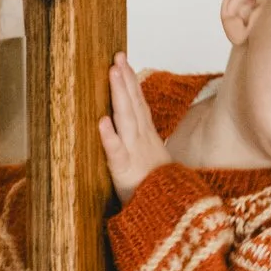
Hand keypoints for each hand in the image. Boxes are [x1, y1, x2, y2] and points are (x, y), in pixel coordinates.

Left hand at [97, 53, 170, 202]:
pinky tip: (101, 121)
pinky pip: (116, 152)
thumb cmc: (158, 190)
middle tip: (117, 56)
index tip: (123, 61)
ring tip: (113, 73)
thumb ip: (143, 144)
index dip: (131, 82)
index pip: (138, 104)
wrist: (169, 214)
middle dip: (125, 79)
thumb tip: (133, 130)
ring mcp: (134, 153)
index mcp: (147, 138)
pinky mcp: (124, 171)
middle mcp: (141, 140)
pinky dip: (109, 136)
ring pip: (126, 119)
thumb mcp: (154, 162)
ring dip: (119, 95)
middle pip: (133, 104)